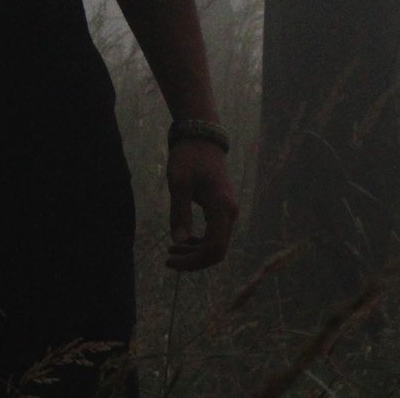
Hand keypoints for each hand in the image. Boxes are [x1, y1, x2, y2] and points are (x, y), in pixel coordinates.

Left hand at [166, 139, 236, 270]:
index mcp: (222, 207)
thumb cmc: (189, 157)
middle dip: (193, 260)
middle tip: (168, 260)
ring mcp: (228, 211)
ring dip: (195, 253)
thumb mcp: (179, 183)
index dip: (194, 260)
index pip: (214, 247)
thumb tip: (179, 241)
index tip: (171, 261)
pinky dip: (199, 243)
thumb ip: (179, 212)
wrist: (202, 138)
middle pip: (217, 251)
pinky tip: (182, 241)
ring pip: (217, 244)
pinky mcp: (223, 209)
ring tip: (171, 252)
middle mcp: (230, 212)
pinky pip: (215, 234)